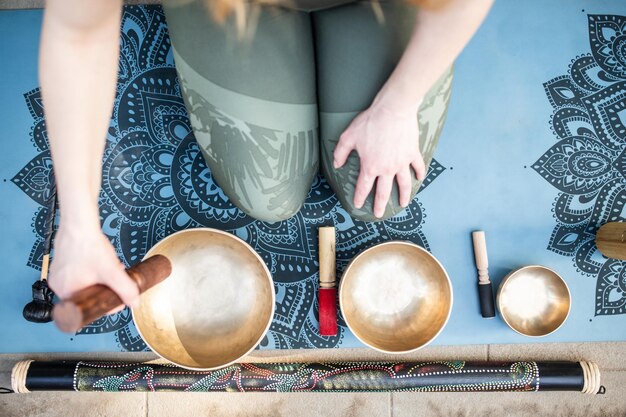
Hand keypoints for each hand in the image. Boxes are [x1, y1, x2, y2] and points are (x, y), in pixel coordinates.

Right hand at [49, 221, 139, 314]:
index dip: (104, 305)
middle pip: (86, 296)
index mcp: (66, 293)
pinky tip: (102, 263)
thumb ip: (125, 289)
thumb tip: (134, 302)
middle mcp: (58, 286)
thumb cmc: (89, 246)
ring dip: (100, 280)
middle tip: (115, 282)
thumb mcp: (111, 271)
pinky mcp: (61, 265)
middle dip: (104, 290)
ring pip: (84, 285)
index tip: (116, 300)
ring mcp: (58, 275)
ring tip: (111, 270)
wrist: (79, 224)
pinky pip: (78, 275)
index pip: (87, 309)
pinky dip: (92, 272)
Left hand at [333, 103, 424, 217]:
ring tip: (402, 204)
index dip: (360, 198)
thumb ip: (340, 152)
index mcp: (370, 167)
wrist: (393, 110)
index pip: (363, 187)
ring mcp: (402, 163)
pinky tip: (419, 178)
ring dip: (403, 196)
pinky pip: (418, 167)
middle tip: (379, 214)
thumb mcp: (348, 136)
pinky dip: (419, 173)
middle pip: (383, 193)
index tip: (358, 205)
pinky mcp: (412, 153)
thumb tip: (337, 164)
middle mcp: (387, 169)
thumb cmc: (370, 121)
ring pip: (404, 185)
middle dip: (380, 206)